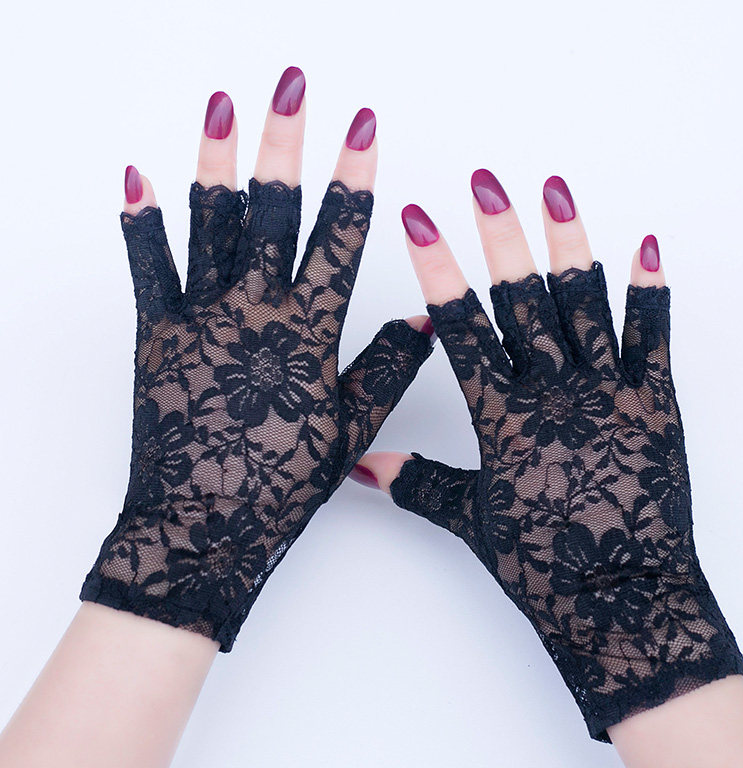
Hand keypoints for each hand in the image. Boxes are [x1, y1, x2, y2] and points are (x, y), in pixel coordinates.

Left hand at [81, 70, 433, 650]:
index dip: (353, 178)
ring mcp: (201, 317)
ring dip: (216, 160)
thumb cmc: (280, 483)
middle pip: (272, 211)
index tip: (363, 129)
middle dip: (286, 142)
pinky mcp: (157, 334)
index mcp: (307, 332)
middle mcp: (255, 312)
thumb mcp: (349, 429)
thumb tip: (427, 319)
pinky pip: (148, 268)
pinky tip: (136, 177)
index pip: (338, 239)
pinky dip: (140, 221)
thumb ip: (387, 368)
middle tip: (293, 87)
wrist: (203, 525)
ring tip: (224, 107)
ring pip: (210, 224)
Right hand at [355, 170, 742, 740]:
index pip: (462, 329)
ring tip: (554, 191)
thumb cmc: (544, 566)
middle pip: (521, 301)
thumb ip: (419, 484)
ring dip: (569, 244)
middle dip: (500, 236)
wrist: (623, 604)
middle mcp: (553, 395)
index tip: (420, 221)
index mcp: (503, 418)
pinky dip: (650, 292)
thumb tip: (365, 467)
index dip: (438, 270)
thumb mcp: (472, 523)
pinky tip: (646, 247)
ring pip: (584, 306)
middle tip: (486, 181)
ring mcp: (608, 396)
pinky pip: (653, 340)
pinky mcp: (655, 408)